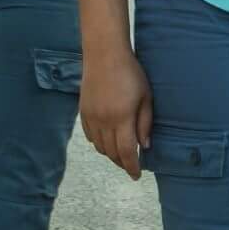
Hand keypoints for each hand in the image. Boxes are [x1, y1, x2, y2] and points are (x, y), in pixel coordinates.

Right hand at [80, 48, 155, 178]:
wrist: (104, 54)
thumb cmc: (131, 72)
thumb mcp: (146, 96)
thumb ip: (145, 123)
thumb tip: (144, 146)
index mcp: (122, 117)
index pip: (126, 152)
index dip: (132, 166)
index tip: (137, 175)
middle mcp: (104, 121)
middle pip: (111, 152)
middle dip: (122, 163)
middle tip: (131, 166)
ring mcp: (91, 117)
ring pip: (99, 147)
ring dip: (110, 154)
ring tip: (120, 154)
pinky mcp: (83, 112)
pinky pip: (90, 136)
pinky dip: (98, 143)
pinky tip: (106, 140)